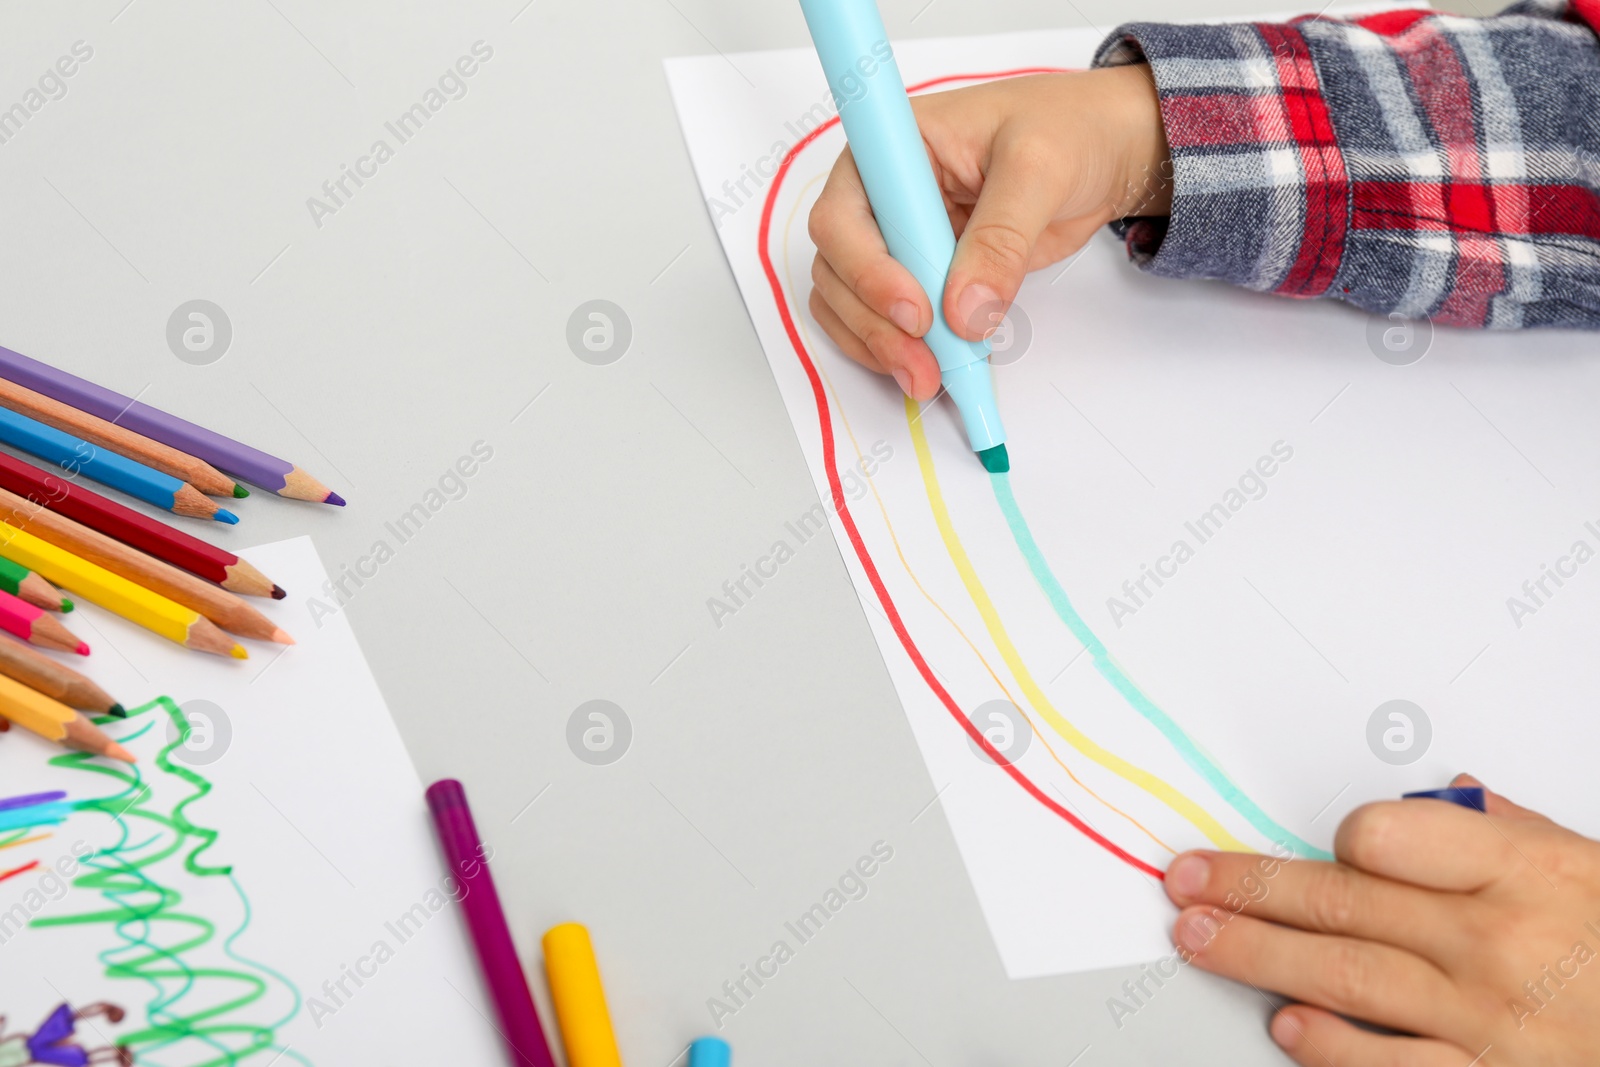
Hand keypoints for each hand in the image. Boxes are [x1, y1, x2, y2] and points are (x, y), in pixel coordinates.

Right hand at [806, 65, 1170, 399]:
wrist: (1101, 152)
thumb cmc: (1067, 130)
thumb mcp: (1039, 169)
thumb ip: (1002, 238)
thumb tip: (967, 309)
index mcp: (892, 149)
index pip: (844, 216)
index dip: (867, 270)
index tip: (918, 313)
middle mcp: (879, 194)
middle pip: (839, 269)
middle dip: (876, 324)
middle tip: (925, 366)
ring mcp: (896, 238)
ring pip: (849, 303)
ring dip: (879, 346)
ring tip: (930, 378)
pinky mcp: (919, 275)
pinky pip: (882, 320)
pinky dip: (896, 350)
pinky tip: (932, 368)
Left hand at [1166, 774, 1599, 1064]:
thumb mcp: (1586, 866)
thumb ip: (1504, 831)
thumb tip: (1443, 795)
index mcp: (1520, 872)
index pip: (1394, 837)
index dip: (1344, 837)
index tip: (1313, 841)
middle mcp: (1495, 942)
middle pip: (1345, 904)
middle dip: (1250, 889)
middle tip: (1185, 881)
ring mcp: (1486, 1018)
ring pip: (1346, 977)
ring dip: (1258, 955)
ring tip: (1198, 936)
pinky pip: (1393, 1065)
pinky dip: (1334, 1046)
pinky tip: (1286, 1025)